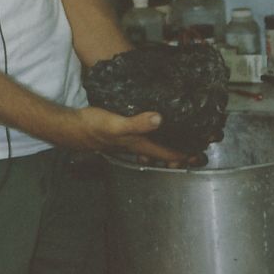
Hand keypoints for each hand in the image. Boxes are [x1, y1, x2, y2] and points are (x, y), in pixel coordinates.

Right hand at [72, 106, 190, 166]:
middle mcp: (136, 145)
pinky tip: (154, 124)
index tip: (202, 153)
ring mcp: (128, 141)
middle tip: (198, 147)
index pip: (167, 154)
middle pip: (163, 153)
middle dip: (181, 152)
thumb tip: (159, 118)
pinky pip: (143, 137)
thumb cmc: (93, 127)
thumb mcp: (115, 124)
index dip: (185, 154)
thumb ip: (137, 123)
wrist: (72, 127)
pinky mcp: (121, 133)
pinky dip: (153, 134)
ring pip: (154, 146)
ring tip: (181, 136)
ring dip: (168, 144)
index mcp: (139, 145)